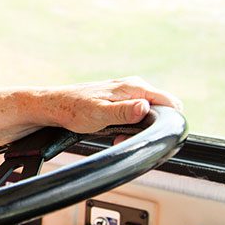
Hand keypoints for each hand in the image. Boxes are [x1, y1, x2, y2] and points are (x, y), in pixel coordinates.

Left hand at [46, 76, 182, 132]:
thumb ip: (124, 112)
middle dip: (150, 128)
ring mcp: (128, 93)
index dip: (168, 121)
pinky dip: (129, 127)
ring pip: (148, 115)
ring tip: (117, 137)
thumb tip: (145, 107)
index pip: (171, 103)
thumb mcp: (99, 114)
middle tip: (127, 138)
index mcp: (134, 87)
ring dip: (137, 130)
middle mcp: (134, 87)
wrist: (54, 106)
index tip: (151, 135)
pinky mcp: (121, 100)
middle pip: (161, 110)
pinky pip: (136, 115)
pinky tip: (115, 133)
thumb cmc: (73, 109)